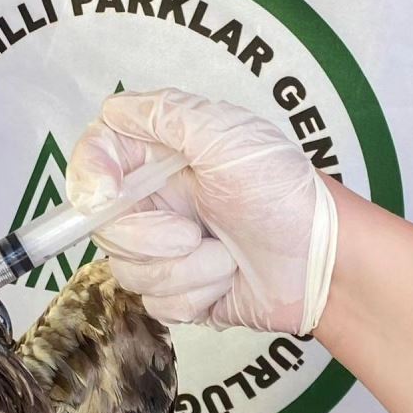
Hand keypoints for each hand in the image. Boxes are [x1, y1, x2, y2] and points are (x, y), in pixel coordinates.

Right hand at [67, 87, 336, 334]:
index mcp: (160, 157)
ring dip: (184, 270)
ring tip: (226, 257)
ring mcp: (162, 248)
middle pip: (103, 225)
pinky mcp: (178, 290)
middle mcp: (154, 200)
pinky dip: (196, 295)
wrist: (323, 264)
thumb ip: (165, 115)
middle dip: (151, 237)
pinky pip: (156, 302)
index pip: (95, 157)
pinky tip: (226, 281)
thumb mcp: (228, 137)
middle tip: (195, 232)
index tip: (107, 196)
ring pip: (127, 270)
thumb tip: (112, 110)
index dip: (88, 177)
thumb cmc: (283, 193)